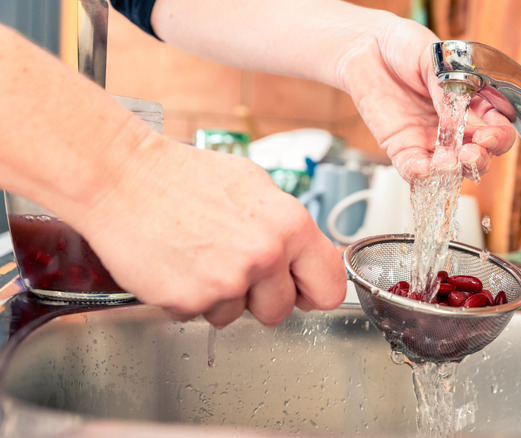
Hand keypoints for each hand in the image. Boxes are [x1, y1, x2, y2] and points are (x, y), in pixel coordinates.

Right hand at [76, 134, 345, 327]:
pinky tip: (178, 265)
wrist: (123, 178)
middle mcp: (265, 255)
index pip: (330, 285)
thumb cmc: (185, 177)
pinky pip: (199, 315)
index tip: (304, 292)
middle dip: (260, 298)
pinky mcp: (191, 299)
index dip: (315, 292)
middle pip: (281, 310)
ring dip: (220, 297)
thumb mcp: (257, 187)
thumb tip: (311, 256)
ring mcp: (228, 281)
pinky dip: (188, 298)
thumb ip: (289, 228)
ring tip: (199, 257)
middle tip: (234, 268)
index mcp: (290, 225)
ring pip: (236, 315)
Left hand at [335, 18, 516, 180]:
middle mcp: (454, 127)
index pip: (497, 129)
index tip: (488, 134)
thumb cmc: (405, 47)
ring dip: (454, 172)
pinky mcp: (402, 148)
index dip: (499, 136)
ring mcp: (429, 140)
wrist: (368, 46)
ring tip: (448, 162)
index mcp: (472, 103)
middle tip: (471, 152)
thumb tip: (456, 116)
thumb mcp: (435, 60)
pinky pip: (414, 171)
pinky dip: (420, 175)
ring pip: (450, 170)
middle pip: (478, 156)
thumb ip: (449, 88)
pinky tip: (423, 168)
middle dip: (479, 160)